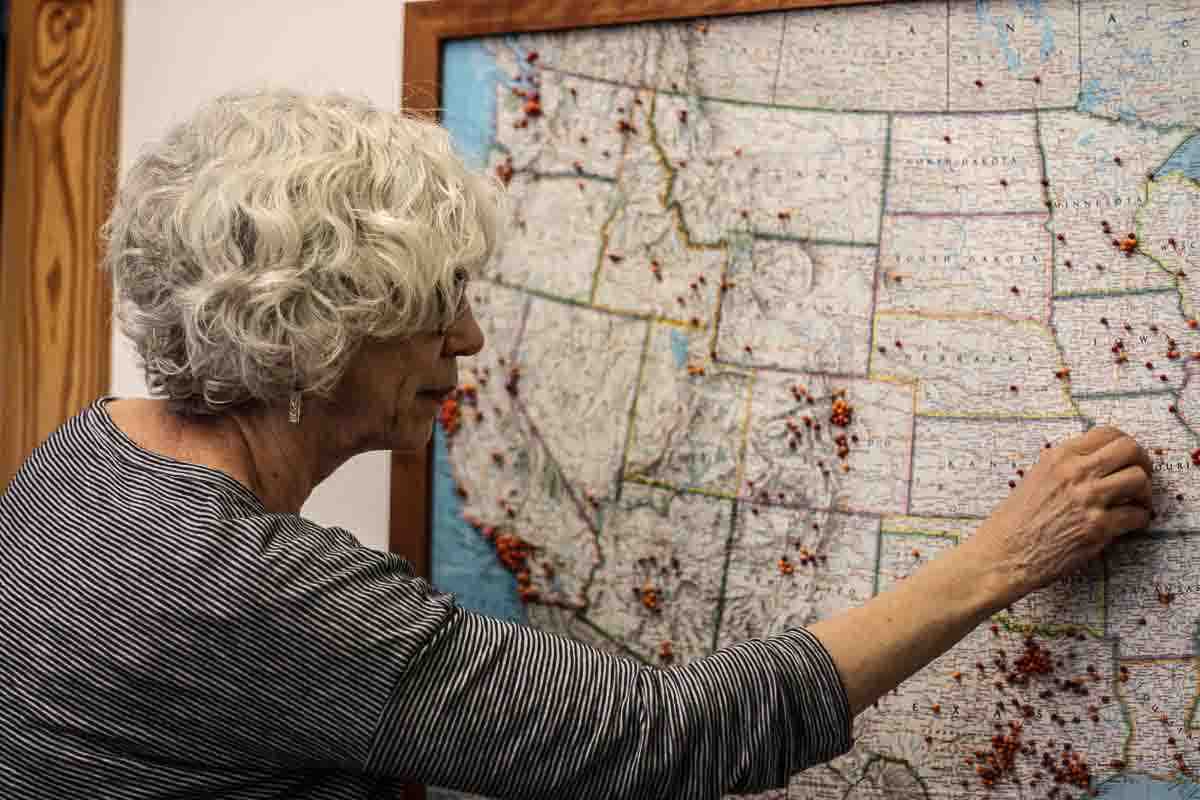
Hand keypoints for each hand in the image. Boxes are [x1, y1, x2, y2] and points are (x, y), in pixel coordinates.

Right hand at [967, 425, 1153, 603]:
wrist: (1003, 554)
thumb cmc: (1014, 522)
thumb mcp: (1035, 478)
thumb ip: (1065, 466)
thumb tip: (1096, 462)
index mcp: (1059, 457)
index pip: (1107, 433)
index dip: (1124, 444)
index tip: (1128, 458)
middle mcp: (1075, 473)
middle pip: (1130, 450)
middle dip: (1143, 463)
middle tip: (1141, 477)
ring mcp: (1088, 499)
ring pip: (1140, 479)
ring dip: (1144, 493)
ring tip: (1136, 503)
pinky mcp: (1098, 528)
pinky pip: (1137, 515)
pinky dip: (1138, 520)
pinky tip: (1128, 524)